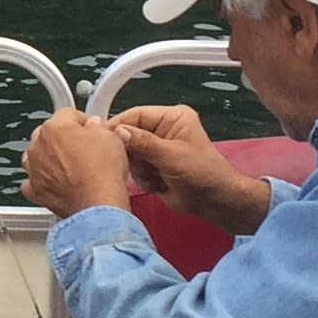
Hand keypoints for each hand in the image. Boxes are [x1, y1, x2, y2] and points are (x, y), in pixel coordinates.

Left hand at [22, 110, 134, 218]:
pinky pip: (33, 181)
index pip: (67, 114)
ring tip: (70, 166)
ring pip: (37, 156)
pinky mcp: (34, 189)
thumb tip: (93, 126)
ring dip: (50, 158)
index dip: (82, 121)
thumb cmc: (102, 173)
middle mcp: (39, 146)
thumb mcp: (110, 137)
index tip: (90, 127)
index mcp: (55, 127)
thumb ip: (97, 126)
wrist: (96, 205)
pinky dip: (43, 181)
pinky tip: (57, 183)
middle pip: (49, 134)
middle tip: (83, 148)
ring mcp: (34, 168)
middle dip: (64, 139)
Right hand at [110, 106, 273, 238]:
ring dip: (141, 170)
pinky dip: (144, 180)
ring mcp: (157, 149)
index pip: (136, 114)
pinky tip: (160, 185)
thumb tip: (118, 131)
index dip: (119, 125)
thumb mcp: (172, 156)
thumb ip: (143, 143)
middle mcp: (162, 130)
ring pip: (130, 156)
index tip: (102, 138)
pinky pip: (135, 170)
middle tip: (145, 166)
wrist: (215, 202)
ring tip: (159, 178)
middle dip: (134, 154)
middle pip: (129, 136)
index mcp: (171, 118)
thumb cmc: (201, 173)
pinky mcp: (154, 167)